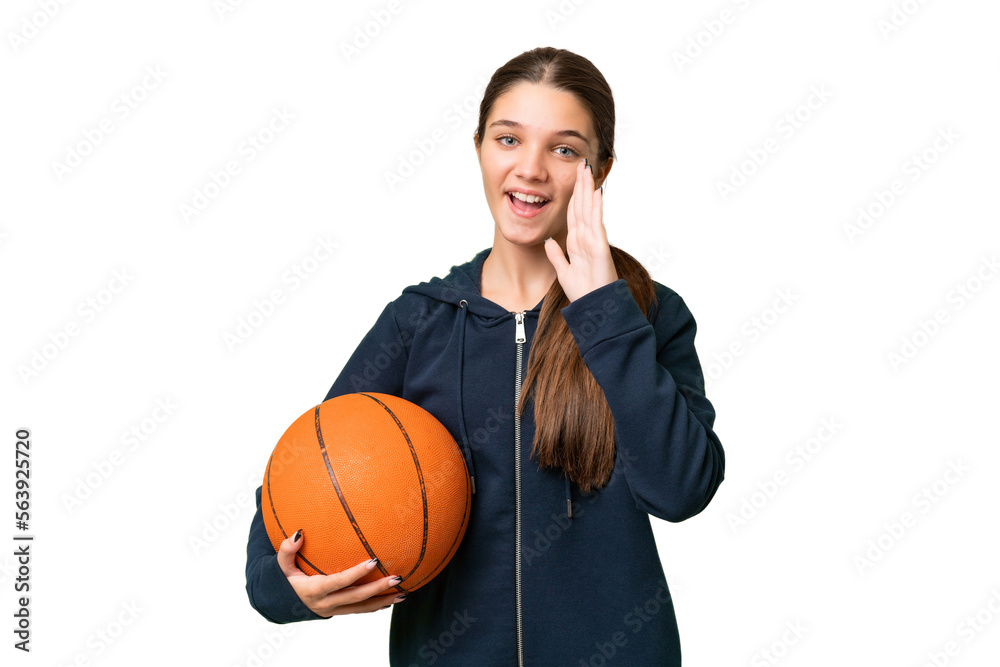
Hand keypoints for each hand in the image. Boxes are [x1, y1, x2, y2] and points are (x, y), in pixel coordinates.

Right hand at [277, 530, 403, 616]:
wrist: (281, 604)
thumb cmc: (284, 579)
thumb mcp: (280, 566)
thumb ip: (287, 550)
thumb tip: (298, 533)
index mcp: (314, 590)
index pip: (339, 582)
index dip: (356, 573)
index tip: (373, 561)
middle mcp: (326, 603)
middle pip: (356, 598)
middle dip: (377, 589)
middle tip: (397, 578)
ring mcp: (333, 610)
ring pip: (361, 608)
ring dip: (383, 601)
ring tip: (403, 593)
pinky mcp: (338, 612)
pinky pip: (359, 611)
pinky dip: (376, 606)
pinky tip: (391, 599)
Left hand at [543, 159, 617, 302]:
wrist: (594, 308)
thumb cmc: (584, 293)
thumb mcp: (564, 272)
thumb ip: (557, 256)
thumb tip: (549, 241)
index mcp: (578, 243)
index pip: (574, 213)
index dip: (573, 196)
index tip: (572, 179)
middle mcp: (586, 238)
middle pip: (582, 206)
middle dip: (581, 185)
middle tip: (582, 164)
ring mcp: (594, 241)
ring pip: (589, 210)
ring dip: (588, 189)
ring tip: (588, 170)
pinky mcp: (599, 247)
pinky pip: (596, 223)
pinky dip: (596, 207)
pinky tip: (596, 192)